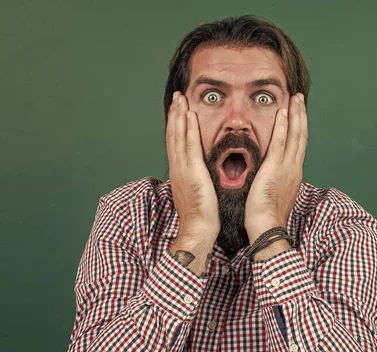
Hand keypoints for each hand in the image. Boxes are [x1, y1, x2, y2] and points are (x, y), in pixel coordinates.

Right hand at [166, 91, 219, 240]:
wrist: (198, 230)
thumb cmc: (202, 216)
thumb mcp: (198, 192)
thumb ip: (198, 179)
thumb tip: (202, 173)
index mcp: (179, 172)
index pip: (175, 142)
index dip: (176, 124)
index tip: (179, 109)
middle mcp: (177, 167)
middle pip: (173, 134)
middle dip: (175, 114)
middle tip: (177, 95)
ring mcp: (182, 169)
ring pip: (178, 136)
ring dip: (179, 115)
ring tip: (180, 98)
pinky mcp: (192, 172)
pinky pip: (190, 146)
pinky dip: (188, 129)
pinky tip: (190, 115)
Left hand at [244, 93, 307, 242]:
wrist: (266, 228)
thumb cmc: (265, 218)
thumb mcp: (272, 195)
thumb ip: (272, 182)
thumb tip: (267, 177)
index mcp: (292, 174)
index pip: (298, 145)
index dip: (298, 127)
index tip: (297, 113)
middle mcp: (294, 168)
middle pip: (301, 135)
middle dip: (301, 115)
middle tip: (299, 98)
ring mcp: (287, 168)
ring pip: (295, 135)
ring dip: (295, 114)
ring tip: (295, 98)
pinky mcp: (275, 169)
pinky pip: (280, 142)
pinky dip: (283, 126)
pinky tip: (283, 112)